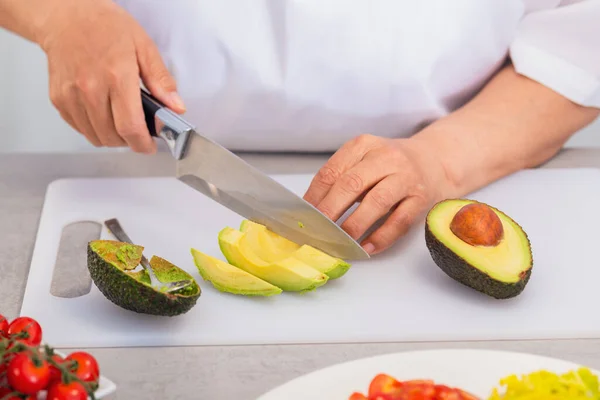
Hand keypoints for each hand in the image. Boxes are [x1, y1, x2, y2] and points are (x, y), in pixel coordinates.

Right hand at [38, 0, 184, 152]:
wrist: (66, 16)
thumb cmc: (105, 27)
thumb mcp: (144, 47)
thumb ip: (161, 81)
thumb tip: (176, 107)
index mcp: (117, 76)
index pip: (130, 127)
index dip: (142, 144)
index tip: (149, 146)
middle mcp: (91, 88)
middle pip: (113, 136)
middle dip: (130, 141)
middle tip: (139, 132)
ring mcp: (71, 95)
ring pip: (95, 136)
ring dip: (112, 137)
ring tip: (121, 121)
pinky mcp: (58, 99)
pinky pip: (79, 128)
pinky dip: (94, 128)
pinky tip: (103, 114)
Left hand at [303, 134, 451, 254]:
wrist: (436, 160)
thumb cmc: (390, 165)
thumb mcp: (363, 160)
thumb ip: (340, 179)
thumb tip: (310, 211)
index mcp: (363, 145)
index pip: (332, 172)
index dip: (314, 197)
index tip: (302, 217)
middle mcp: (385, 157)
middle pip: (352, 185)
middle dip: (330, 211)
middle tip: (316, 232)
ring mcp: (406, 177)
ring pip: (376, 202)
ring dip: (354, 225)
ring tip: (340, 243)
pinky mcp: (422, 198)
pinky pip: (399, 221)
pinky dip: (381, 237)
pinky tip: (366, 248)